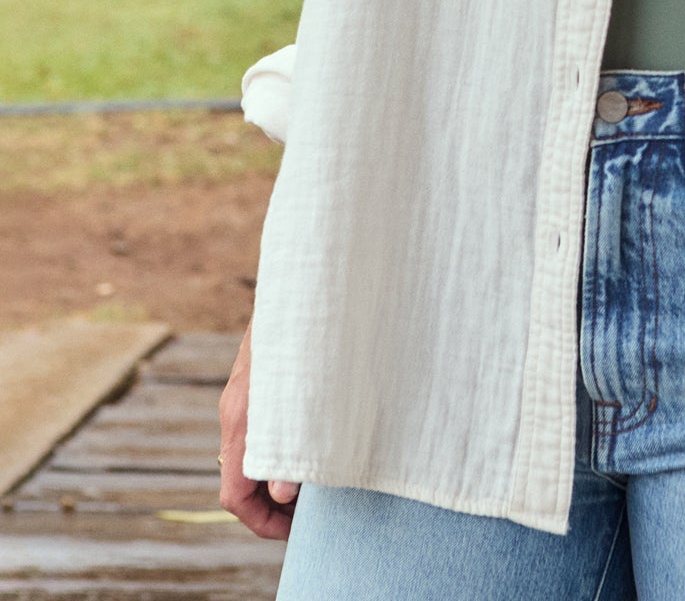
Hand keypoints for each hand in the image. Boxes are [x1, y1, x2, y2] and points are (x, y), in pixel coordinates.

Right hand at [218, 319, 300, 537]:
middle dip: (274, 506)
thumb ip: (294, 445)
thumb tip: (285, 495)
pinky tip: (314, 444)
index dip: (263, 523)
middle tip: (313, 513)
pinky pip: (259, 434)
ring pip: (251, 458)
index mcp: (242, 421)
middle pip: (241, 482)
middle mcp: (235, 413)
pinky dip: (280, 452)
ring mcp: (242, 399)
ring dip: (279, 478)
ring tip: (319, 481)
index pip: (235, 496)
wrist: (301, 283)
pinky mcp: (256, 386)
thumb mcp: (307, 394)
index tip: (296, 532)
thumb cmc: (310, 335)